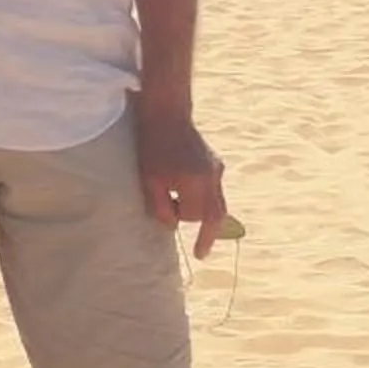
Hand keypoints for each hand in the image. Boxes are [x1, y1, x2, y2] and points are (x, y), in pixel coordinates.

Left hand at [134, 107, 233, 257]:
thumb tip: (173, 226)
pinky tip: (196, 205)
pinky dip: (207, 202)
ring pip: (219, 204)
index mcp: (195, 182)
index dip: (180, 219)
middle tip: (201, 252)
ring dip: (209, 219)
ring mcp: (216, 169)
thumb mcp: (149, 179)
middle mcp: (211, 177)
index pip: (193, 215)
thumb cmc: (153, 147)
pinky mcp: (216, 163)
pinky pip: (215, 190)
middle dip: (207, 234)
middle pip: (216, 215)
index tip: (171, 221)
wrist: (167, 115)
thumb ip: (160, 206)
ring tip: (203, 236)